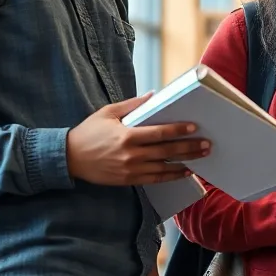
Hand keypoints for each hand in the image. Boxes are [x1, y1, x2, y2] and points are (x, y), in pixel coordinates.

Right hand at [66, 93, 210, 186]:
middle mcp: (130, 154)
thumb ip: (132, 105)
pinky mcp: (128, 180)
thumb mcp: (108, 112)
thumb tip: (153, 95)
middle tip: (207, 145)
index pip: (159, 133)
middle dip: (189, 148)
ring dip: (185, 163)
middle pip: (166, 151)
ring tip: (202, 159)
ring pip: (164, 168)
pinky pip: (155, 179)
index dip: (178, 131)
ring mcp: (130, 169)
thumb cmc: (88, 132)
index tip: (194, 128)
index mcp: (126, 135)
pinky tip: (185, 172)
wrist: (68, 158)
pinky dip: (171, 176)